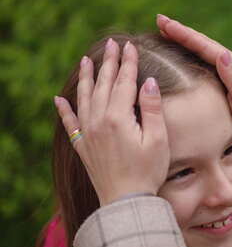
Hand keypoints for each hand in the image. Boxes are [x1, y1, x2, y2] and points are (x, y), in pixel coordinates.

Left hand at [54, 39, 169, 205]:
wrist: (126, 202)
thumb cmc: (147, 171)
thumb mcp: (158, 139)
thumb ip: (151, 108)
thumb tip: (148, 82)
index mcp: (118, 117)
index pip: (124, 82)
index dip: (128, 63)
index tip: (130, 46)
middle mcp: (98, 121)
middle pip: (102, 85)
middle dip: (108, 63)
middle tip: (111, 44)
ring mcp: (88, 134)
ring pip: (84, 98)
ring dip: (85, 78)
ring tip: (85, 61)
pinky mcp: (83, 147)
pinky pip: (70, 124)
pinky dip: (63, 110)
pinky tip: (59, 99)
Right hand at [156, 14, 231, 150]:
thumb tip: (222, 54)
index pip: (207, 46)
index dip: (185, 35)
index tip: (167, 24)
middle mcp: (231, 64)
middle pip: (202, 43)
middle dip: (180, 32)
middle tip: (160, 20)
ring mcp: (226, 71)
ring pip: (200, 50)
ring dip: (182, 39)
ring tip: (164, 30)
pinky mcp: (222, 80)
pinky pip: (201, 62)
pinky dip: (188, 53)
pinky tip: (177, 51)